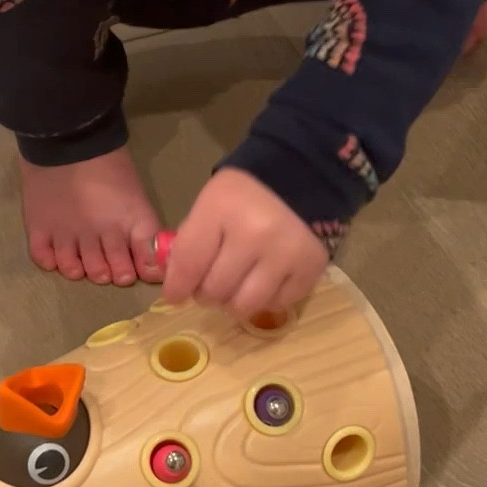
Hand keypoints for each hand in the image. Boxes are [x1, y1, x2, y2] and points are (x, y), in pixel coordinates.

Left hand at [162, 167, 329, 315]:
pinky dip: (265, 299)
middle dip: (206, 293)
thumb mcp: (209, 204)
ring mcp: (286, 254)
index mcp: (222, 209)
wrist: (301, 180)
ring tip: (235, 286)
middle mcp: (256, 234)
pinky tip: (264, 280)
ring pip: (245, 305)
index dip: (176, 287)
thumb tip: (176, 284)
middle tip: (211, 284)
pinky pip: (276, 304)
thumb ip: (190, 242)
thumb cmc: (245, 195)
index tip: (175, 295)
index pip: (188, 264)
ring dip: (234, 302)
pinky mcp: (310, 269)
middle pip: (215, 291)